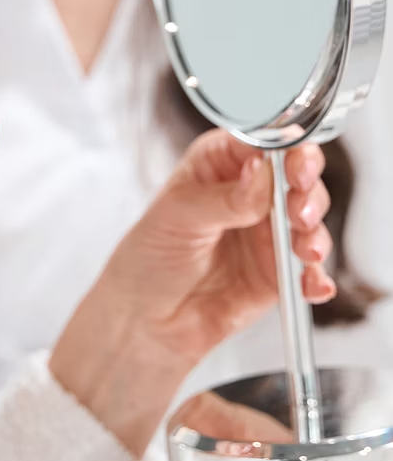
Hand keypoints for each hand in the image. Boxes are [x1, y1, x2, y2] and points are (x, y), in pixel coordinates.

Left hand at [50, 130, 333, 458]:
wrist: (145, 318)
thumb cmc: (149, 256)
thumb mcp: (178, 217)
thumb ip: (224, 198)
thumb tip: (261, 172)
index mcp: (220, 162)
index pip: (263, 142)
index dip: (286, 149)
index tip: (295, 166)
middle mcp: (250, 191)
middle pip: (297, 176)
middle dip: (307, 191)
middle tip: (299, 212)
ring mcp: (267, 231)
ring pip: (309, 219)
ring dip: (315, 233)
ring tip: (306, 250)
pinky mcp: (279, 270)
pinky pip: (309, 271)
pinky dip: (315, 278)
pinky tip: (313, 286)